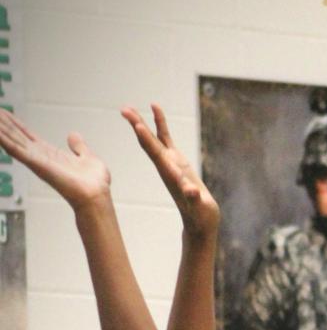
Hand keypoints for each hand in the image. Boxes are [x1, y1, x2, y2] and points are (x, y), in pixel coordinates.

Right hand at [0, 111, 109, 210]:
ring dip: (1, 130)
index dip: (16, 125)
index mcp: (50, 155)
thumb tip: (72, 135)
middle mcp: (40, 158)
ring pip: (13, 142)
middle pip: (16, 137)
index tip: (4, 114)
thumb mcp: (87, 157)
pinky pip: (16, 150)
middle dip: (3, 124)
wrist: (96, 195)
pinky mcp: (36, 165)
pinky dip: (4, 140)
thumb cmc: (95, 184)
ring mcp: (37, 162)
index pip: (28, 136)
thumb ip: (79, 147)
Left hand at [122, 103, 218, 238]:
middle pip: (148, 143)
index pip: (155, 154)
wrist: (200, 222)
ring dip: (141, 122)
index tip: (136, 125)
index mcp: (170, 174)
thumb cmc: (200, 216)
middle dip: (137, 126)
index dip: (147, 140)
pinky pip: (165, 137)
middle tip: (124, 109)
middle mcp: (165, 166)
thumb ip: (194, 198)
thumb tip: (191, 190)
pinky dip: (160, 123)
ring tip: (129, 107)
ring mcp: (170, 162)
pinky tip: (154, 107)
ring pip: (152, 138)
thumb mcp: (199, 208)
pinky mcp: (176, 160)